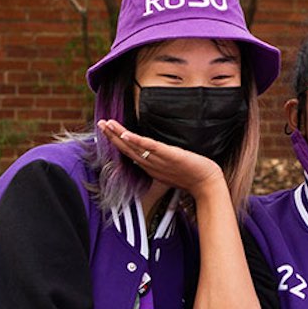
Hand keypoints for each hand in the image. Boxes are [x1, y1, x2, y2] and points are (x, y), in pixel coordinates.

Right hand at [99, 120, 224, 196]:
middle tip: (100, 123)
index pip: (129, 152)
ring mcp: (159, 161)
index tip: (106, 131)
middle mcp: (151, 164)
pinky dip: (137, 141)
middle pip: (127, 149)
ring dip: (119, 135)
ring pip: (134, 147)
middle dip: (112, 136)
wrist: (207, 184)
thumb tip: (156, 152)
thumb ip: (162, 160)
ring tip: (107, 124)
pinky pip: (150, 148)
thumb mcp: (172, 168)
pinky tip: (126, 134)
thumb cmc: (192, 176)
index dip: (116, 141)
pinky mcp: (169, 156)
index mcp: (150, 166)